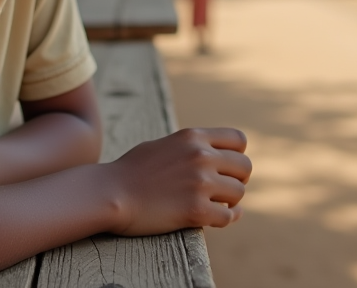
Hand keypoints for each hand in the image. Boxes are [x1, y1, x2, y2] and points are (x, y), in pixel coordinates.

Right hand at [105, 128, 250, 235]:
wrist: (110, 193)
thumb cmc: (131, 171)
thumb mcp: (164, 145)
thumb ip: (189, 146)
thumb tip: (210, 153)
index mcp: (193, 137)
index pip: (239, 140)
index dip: (237, 155)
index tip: (227, 168)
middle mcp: (201, 156)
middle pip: (245, 167)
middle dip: (238, 180)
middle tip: (224, 191)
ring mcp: (200, 183)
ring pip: (239, 193)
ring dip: (230, 202)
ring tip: (216, 205)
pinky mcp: (196, 210)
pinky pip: (228, 217)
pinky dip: (226, 219)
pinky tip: (216, 218)